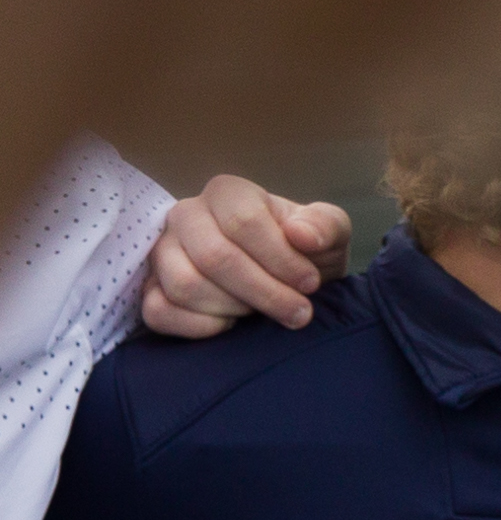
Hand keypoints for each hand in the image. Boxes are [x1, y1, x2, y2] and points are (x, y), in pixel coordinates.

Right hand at [141, 174, 345, 334]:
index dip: (281, 260)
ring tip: (262, 313)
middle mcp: (186, 215)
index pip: (243, 222)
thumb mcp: (331, 233)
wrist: (287, 281)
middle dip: (265, 292)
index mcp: (227, 193)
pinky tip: (230, 326)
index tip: (310, 283)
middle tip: (298, 312)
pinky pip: (158, 311)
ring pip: (185, 285)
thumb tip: (301, 235)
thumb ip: (326, 226)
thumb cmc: (306, 252)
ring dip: (234, 308)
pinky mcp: (150, 287)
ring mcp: (162, 252)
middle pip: (214, 257)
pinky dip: (199, 327)